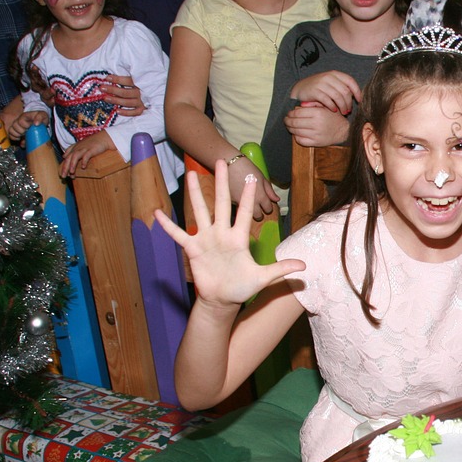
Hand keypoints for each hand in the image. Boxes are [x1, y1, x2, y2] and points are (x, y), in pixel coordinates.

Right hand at [8, 110, 48, 139]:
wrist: (40, 121)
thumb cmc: (41, 118)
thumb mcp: (43, 116)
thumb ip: (40, 117)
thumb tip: (35, 124)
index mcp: (24, 116)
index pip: (21, 121)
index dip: (25, 125)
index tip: (30, 127)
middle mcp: (18, 120)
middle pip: (14, 126)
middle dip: (21, 131)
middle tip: (27, 132)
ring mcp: (16, 126)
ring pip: (11, 130)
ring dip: (17, 135)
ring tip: (24, 135)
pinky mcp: (15, 131)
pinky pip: (11, 135)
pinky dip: (15, 138)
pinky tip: (20, 138)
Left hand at [59, 132, 114, 177]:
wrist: (103, 138)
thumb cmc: (92, 143)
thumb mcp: (79, 145)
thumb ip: (71, 150)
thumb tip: (63, 156)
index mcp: (74, 148)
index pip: (66, 158)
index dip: (63, 166)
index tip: (63, 174)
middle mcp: (77, 148)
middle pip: (69, 158)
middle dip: (65, 168)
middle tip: (63, 176)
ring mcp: (84, 149)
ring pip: (75, 157)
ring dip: (72, 165)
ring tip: (72, 172)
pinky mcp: (91, 149)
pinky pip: (86, 155)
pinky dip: (84, 161)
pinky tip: (83, 167)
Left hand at [100, 74, 145, 117]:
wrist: (151, 95)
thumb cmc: (138, 85)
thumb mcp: (134, 79)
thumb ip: (124, 78)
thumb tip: (109, 77)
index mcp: (139, 83)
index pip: (128, 81)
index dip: (117, 79)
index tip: (107, 78)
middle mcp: (140, 93)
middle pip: (125, 92)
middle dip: (112, 90)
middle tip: (102, 88)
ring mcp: (141, 102)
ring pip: (128, 102)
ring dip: (116, 100)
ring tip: (105, 98)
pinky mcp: (142, 109)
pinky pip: (134, 113)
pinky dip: (126, 113)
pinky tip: (117, 111)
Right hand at [153, 163, 303, 306]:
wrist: (222, 300)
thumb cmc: (242, 288)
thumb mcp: (263, 278)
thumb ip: (280, 269)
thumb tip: (303, 265)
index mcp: (238, 238)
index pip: (244, 212)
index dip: (248, 197)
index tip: (251, 179)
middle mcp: (221, 233)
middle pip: (221, 203)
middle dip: (222, 182)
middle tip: (220, 161)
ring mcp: (206, 239)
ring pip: (200, 211)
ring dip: (196, 193)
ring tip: (192, 175)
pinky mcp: (192, 249)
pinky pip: (178, 234)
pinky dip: (168, 225)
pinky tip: (157, 212)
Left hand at [284, 104, 350, 147]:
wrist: (344, 131)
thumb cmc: (333, 117)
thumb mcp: (326, 106)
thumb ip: (313, 103)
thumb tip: (300, 105)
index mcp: (318, 113)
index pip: (297, 113)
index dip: (290, 113)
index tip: (288, 113)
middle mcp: (316, 124)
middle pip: (295, 122)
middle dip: (287, 121)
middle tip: (286, 120)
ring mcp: (316, 134)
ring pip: (296, 132)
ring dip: (290, 129)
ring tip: (289, 126)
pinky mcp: (316, 143)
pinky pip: (301, 140)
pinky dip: (296, 137)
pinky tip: (296, 134)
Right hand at [291, 71, 361, 115]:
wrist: (300, 89)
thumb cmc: (319, 88)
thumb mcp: (331, 84)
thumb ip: (342, 87)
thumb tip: (357, 96)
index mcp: (335, 73)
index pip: (350, 81)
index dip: (357, 91)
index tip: (359, 101)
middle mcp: (329, 77)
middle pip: (345, 91)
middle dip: (349, 103)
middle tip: (348, 110)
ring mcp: (321, 83)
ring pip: (338, 97)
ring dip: (342, 106)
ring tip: (343, 112)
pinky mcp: (315, 91)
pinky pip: (327, 100)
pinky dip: (332, 106)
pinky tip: (333, 110)